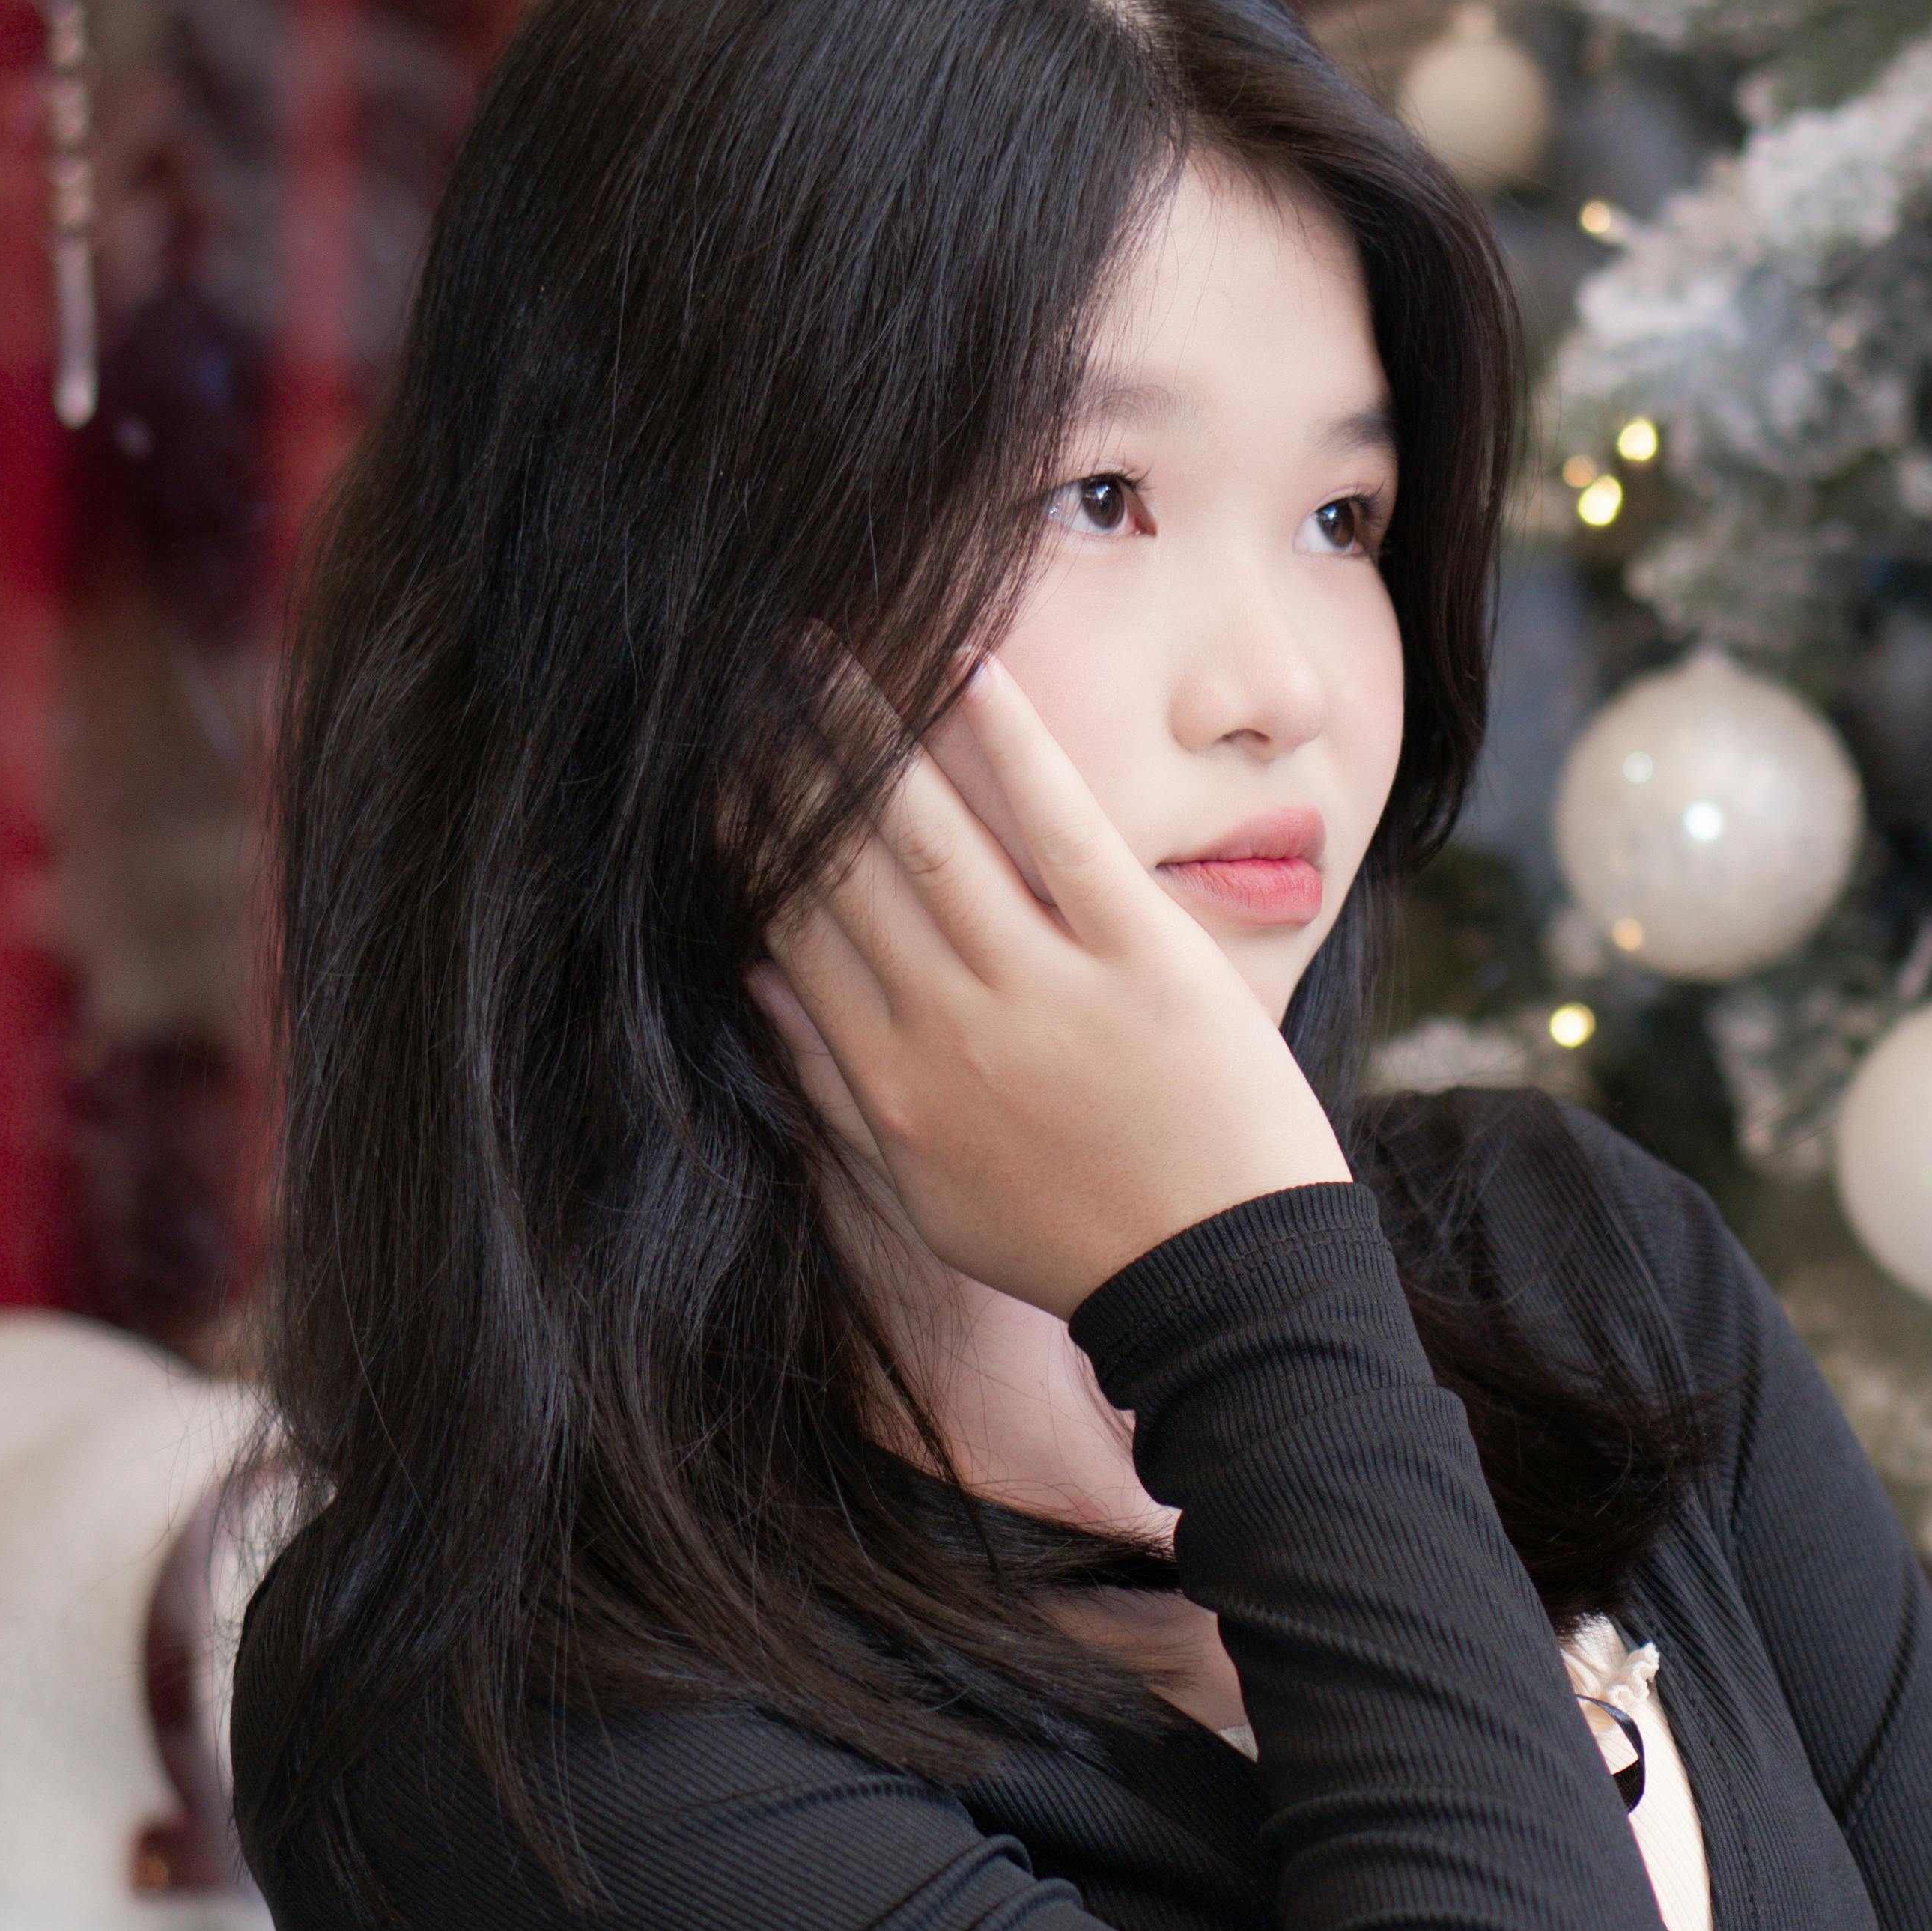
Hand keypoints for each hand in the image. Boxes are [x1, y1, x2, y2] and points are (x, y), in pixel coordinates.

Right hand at [748, 653, 1350, 1324]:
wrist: (1222, 1283)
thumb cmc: (1076, 1243)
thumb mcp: (932, 1195)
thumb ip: (839, 1091)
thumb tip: (760, 984)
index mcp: (892, 1083)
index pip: (792, 930)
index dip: (745, 837)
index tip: (709, 759)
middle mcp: (950, 1028)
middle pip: (841, 868)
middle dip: (782, 760)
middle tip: (738, 667)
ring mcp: (1045, 990)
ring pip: (928, 835)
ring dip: (865, 729)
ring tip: (816, 647)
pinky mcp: (1141, 958)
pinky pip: (1060, 831)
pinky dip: (1010, 747)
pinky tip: (964, 669)